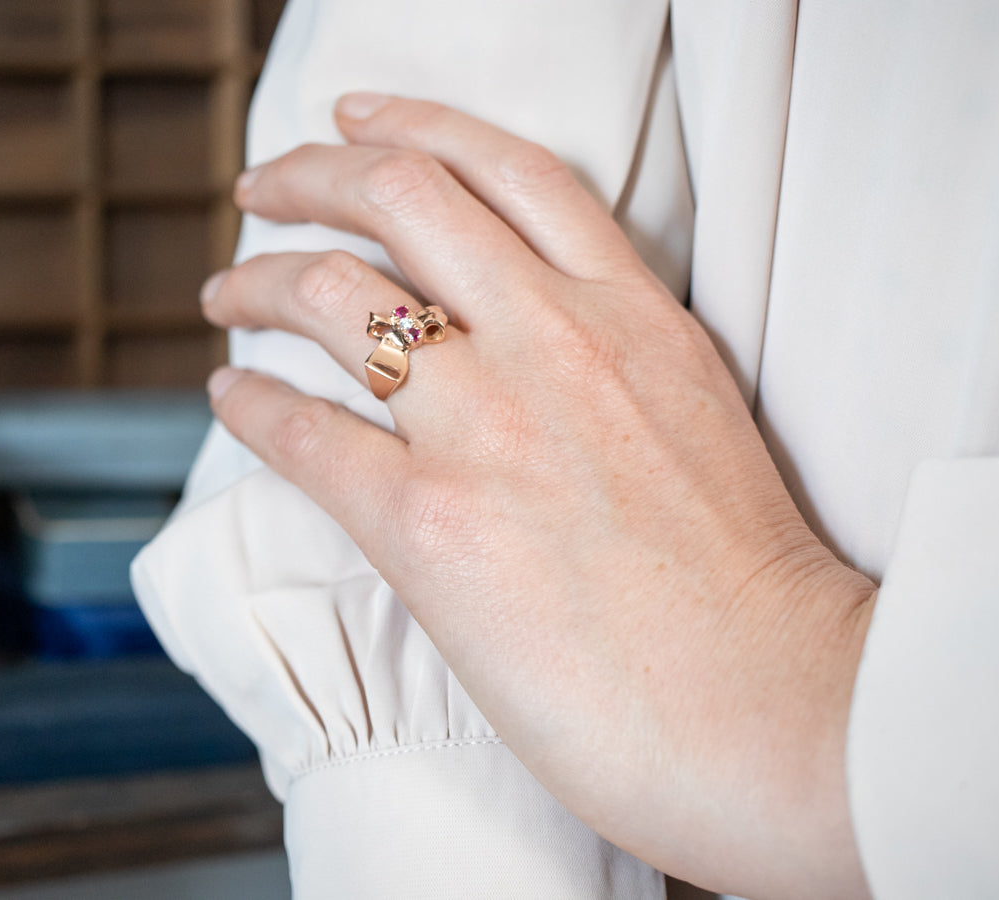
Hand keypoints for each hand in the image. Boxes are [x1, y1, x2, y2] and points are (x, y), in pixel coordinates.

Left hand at [202, 93, 875, 897]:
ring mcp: (493, 429)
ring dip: (259, 282)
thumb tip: (526, 334)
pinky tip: (233, 395)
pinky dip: (251, 403)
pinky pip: (306, 433)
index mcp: (636, 316)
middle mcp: (559, 345)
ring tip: (229, 291)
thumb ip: (618, 354)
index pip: (509, 172)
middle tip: (267, 187)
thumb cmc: (748, 585)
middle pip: (401, 199)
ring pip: (335, 298)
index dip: (418, 125)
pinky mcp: (431, 527)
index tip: (359, 120)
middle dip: (312, 176)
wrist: (769, 704)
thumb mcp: (700, 415)